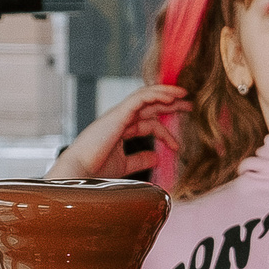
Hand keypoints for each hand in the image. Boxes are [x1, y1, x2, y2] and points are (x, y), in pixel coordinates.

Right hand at [47, 83, 186, 179]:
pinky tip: (170, 97)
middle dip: (169, 103)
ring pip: (145, 96)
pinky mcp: (118, 114)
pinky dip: (156, 94)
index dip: (164, 131)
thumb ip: (139, 160)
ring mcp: (118, 115)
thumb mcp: (124, 166)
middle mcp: (119, 119)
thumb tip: (156, 157)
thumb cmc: (95, 172)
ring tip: (183, 95)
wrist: (79, 174)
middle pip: (149, 105)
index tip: (177, 146)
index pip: (147, 123)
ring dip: (165, 93)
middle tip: (189, 105)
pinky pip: (140, 98)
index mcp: (120, 129)